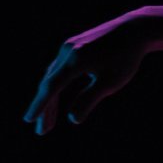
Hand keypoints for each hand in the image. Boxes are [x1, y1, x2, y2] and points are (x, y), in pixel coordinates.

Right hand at [22, 13, 148, 134]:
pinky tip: (55, 99)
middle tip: (41, 132)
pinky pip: (59, 70)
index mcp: (75, 61)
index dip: (40, 105)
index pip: (52, 87)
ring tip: (48, 123)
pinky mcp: (72, 47)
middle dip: (44, 108)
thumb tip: (72, 118)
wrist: (133, 30)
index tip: (29, 120)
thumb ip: (89, 99)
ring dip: (50, 100)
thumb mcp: (110, 83)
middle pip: (49, 83)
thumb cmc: (125, 59)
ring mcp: (68, 48)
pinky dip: (56, 86)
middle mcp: (67, 52)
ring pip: (53, 77)